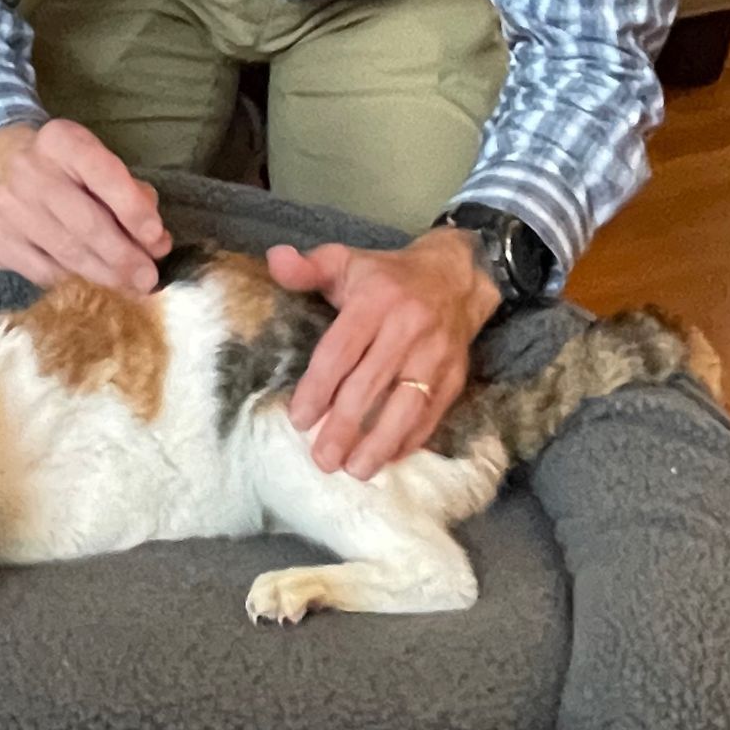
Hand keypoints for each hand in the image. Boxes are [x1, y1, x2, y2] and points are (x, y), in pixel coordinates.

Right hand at [0, 119, 170, 291]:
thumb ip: (132, 196)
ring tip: (130, 289)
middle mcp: (28, 169)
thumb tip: (155, 242)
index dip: (132, 209)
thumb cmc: (67, 168)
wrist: (2, 163)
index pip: (102, 173)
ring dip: (104, 276)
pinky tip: (94, 289)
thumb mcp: (99, 163)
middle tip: (148, 279)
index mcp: (61, 140)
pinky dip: (73, 284)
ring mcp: (7, 206)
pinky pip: (41, 271)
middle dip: (122, 256)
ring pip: (65, 251)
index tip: (156, 239)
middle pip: (84, 222)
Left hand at [270, 228, 500, 479]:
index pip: (342, 351)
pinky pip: (432, 414)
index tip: (300, 419)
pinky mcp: (455, 375)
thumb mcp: (344, 261)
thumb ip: (307, 267)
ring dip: (381, 442)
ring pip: (407, 405)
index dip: (319, 388)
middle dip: (345, 426)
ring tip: (355, 470)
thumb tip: (274, 259)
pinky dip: (410, 440)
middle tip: (322, 458)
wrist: (455, 277)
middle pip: (371, 384)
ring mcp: (435, 354)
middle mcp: (407, 328)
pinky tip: (388, 458)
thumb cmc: (386, 277)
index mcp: (375, 300)